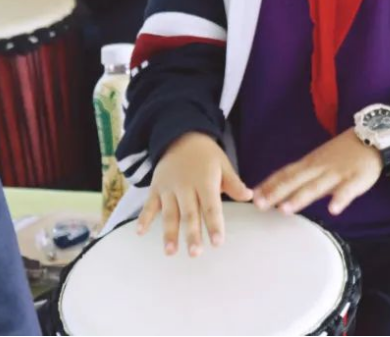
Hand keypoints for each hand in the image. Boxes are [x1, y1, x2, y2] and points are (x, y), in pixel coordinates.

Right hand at [137, 133, 252, 256]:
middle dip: (191, 234)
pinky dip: (144, 217)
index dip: (214, 224)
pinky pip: (149, 204)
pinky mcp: (156, 187)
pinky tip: (140, 232)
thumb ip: (233, 183)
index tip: (217, 243)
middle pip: (189, 213)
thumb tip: (249, 196)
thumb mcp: (223, 164)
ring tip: (171, 251)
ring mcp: (169, 187)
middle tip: (195, 253)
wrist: (180, 135)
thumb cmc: (206, 154)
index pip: (211, 206)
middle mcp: (186, 186)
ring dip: (169, 232)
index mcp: (205, 181)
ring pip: (169, 212)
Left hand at [253, 129, 382, 216]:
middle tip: (259, 204)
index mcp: (309, 163)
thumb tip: (280, 189)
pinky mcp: (355, 180)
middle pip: (295, 181)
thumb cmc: (342, 153)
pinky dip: (340, 199)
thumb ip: (302, 175)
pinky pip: (347, 191)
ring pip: (316, 187)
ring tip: (286, 209)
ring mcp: (337, 174)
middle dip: (276, 193)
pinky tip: (333, 210)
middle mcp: (319, 168)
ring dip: (300, 197)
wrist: (371, 138)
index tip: (252, 196)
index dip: (268, 185)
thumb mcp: (319, 160)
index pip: (285, 174)